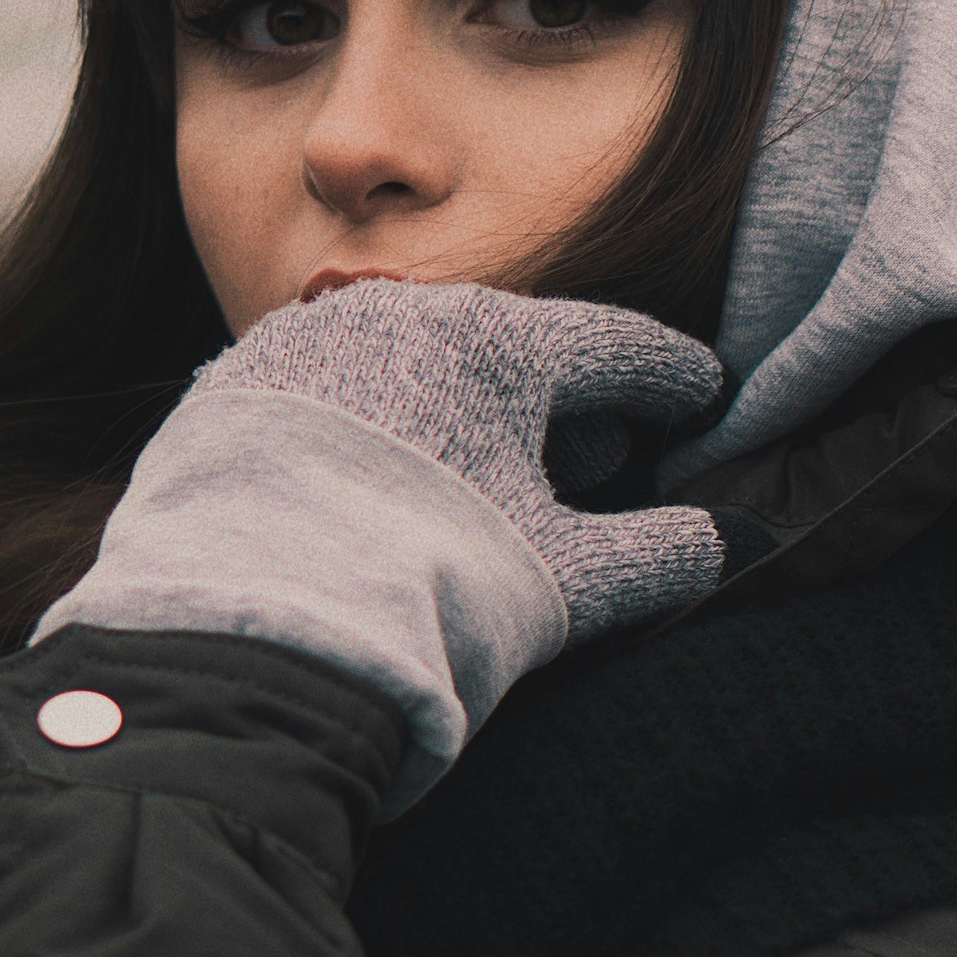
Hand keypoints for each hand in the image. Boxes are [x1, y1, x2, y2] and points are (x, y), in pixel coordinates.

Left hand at [196, 280, 725, 640]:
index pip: (610, 345)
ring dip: (464, 417)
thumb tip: (723, 541)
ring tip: (483, 487)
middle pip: (511, 350)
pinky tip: (385, 494)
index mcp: (497, 340)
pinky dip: (379, 433)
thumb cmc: (431, 596)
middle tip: (592, 465)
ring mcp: (305, 341)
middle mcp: (399, 314)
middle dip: (561, 405)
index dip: (668, 376)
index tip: (700, 395)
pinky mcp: (233, 386)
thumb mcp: (563, 581)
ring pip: (417, 367)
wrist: (248, 642)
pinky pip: (334, 395)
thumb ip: (657, 554)